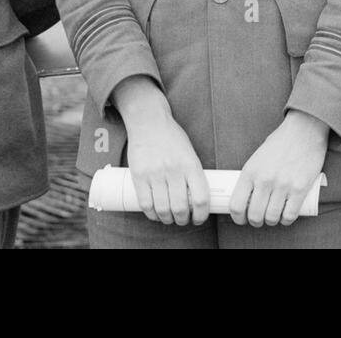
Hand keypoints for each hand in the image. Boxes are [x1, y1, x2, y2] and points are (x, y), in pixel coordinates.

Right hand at [112, 76, 208, 224]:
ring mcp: (155, 173)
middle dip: (182, 220)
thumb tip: (196, 200)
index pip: (200, 198)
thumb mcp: (189, 152)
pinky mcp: (139, 175)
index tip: (199, 218)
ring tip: (169, 218)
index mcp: (190, 164)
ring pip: (163, 209)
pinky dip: (151, 214)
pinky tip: (155, 213)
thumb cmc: (172, 137)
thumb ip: (192, 174)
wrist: (149, 120)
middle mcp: (174, 170)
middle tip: (182, 219)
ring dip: (167, 219)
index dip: (201, 214)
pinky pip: (145, 204)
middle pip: (180, 208)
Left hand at [229, 111, 328, 227]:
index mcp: (250, 171)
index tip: (242, 219)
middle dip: (256, 222)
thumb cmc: (280, 142)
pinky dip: (286, 220)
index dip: (237, 218)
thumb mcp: (258, 157)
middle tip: (260, 219)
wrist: (304, 129)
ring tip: (274, 216)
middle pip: (254, 215)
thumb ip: (253, 177)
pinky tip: (286, 216)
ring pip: (272, 218)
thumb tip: (247, 199)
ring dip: (272, 221)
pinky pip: (290, 215)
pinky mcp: (300, 188)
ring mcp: (283, 185)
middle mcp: (265, 179)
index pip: (236, 205)